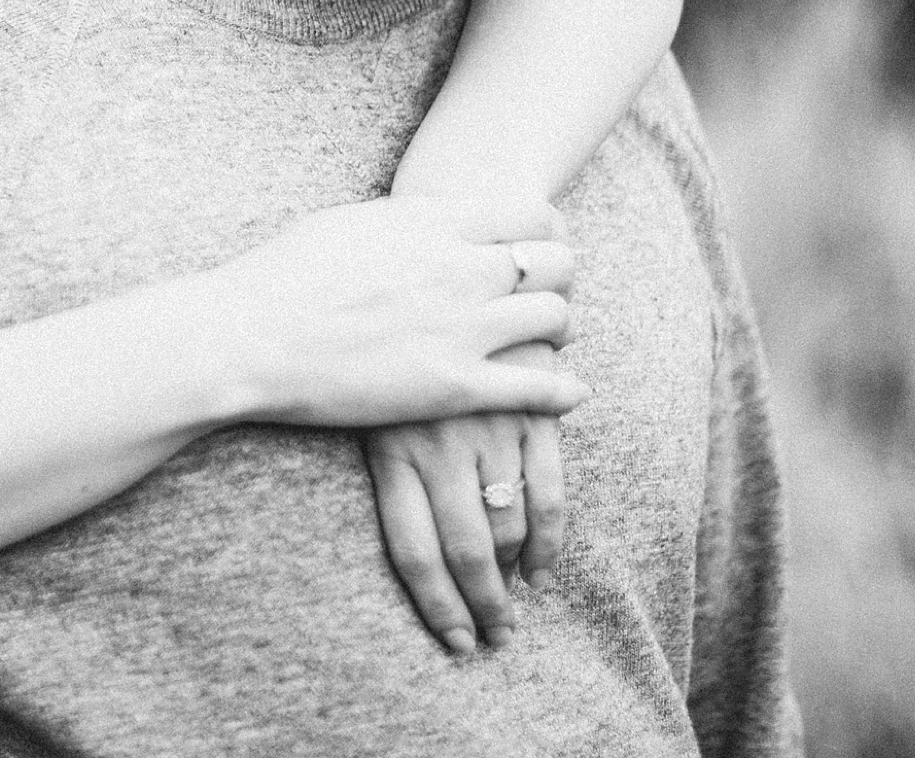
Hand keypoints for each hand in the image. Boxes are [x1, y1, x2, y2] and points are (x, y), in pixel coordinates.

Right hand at [194, 195, 584, 428]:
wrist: (247, 338)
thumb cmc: (280, 276)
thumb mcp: (348, 222)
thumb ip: (404, 222)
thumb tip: (429, 220)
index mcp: (432, 223)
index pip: (529, 213)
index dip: (540, 229)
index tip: (532, 245)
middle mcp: (459, 269)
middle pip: (556, 261)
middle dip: (558, 275)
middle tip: (545, 291)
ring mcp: (462, 329)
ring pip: (556, 318)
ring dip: (558, 328)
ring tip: (548, 339)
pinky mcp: (454, 387)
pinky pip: (539, 387)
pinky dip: (563, 389)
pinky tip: (569, 391)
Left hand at [367, 342, 567, 655]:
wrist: (445, 273)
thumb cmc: (388, 350)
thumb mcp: (366, 403)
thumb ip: (387, 462)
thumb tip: (414, 543)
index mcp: (390, 449)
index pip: (413, 550)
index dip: (437, 604)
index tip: (454, 641)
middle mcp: (439, 447)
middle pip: (462, 551)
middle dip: (481, 605)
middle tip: (492, 640)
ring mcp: (489, 430)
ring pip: (506, 528)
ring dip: (511, 578)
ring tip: (510, 610)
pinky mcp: (532, 413)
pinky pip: (548, 493)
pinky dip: (548, 541)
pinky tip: (541, 572)